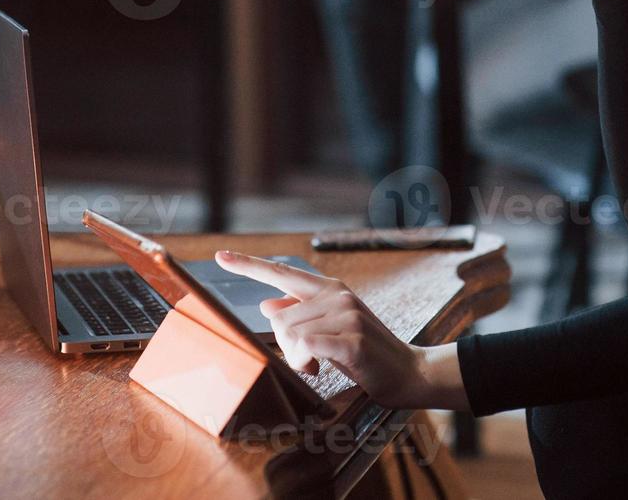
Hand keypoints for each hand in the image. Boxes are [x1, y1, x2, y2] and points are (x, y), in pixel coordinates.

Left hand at [215, 251, 437, 407]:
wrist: (407, 371)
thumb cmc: (365, 352)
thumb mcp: (331, 326)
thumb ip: (301, 313)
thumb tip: (267, 304)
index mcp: (331, 288)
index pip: (282, 273)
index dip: (249, 265)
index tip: (220, 257)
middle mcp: (337, 295)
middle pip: (279, 318)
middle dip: (285, 346)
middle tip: (307, 361)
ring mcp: (346, 314)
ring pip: (290, 333)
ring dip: (295, 358)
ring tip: (316, 365)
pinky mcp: (350, 338)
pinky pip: (305, 346)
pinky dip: (304, 362)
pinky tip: (318, 369)